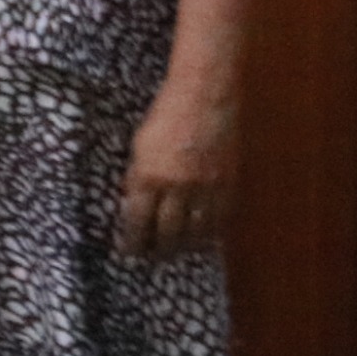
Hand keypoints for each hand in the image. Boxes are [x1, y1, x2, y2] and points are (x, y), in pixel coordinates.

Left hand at [117, 76, 236, 258]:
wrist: (205, 96)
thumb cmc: (164, 116)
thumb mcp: (138, 147)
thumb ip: (138, 178)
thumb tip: (135, 208)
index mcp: (148, 177)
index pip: (137, 222)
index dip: (132, 243)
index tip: (127, 253)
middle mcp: (178, 186)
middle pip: (168, 233)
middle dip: (158, 251)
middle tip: (152, 259)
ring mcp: (207, 186)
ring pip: (196, 231)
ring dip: (184, 247)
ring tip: (175, 253)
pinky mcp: (229, 182)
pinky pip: (220, 218)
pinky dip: (210, 233)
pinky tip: (202, 238)